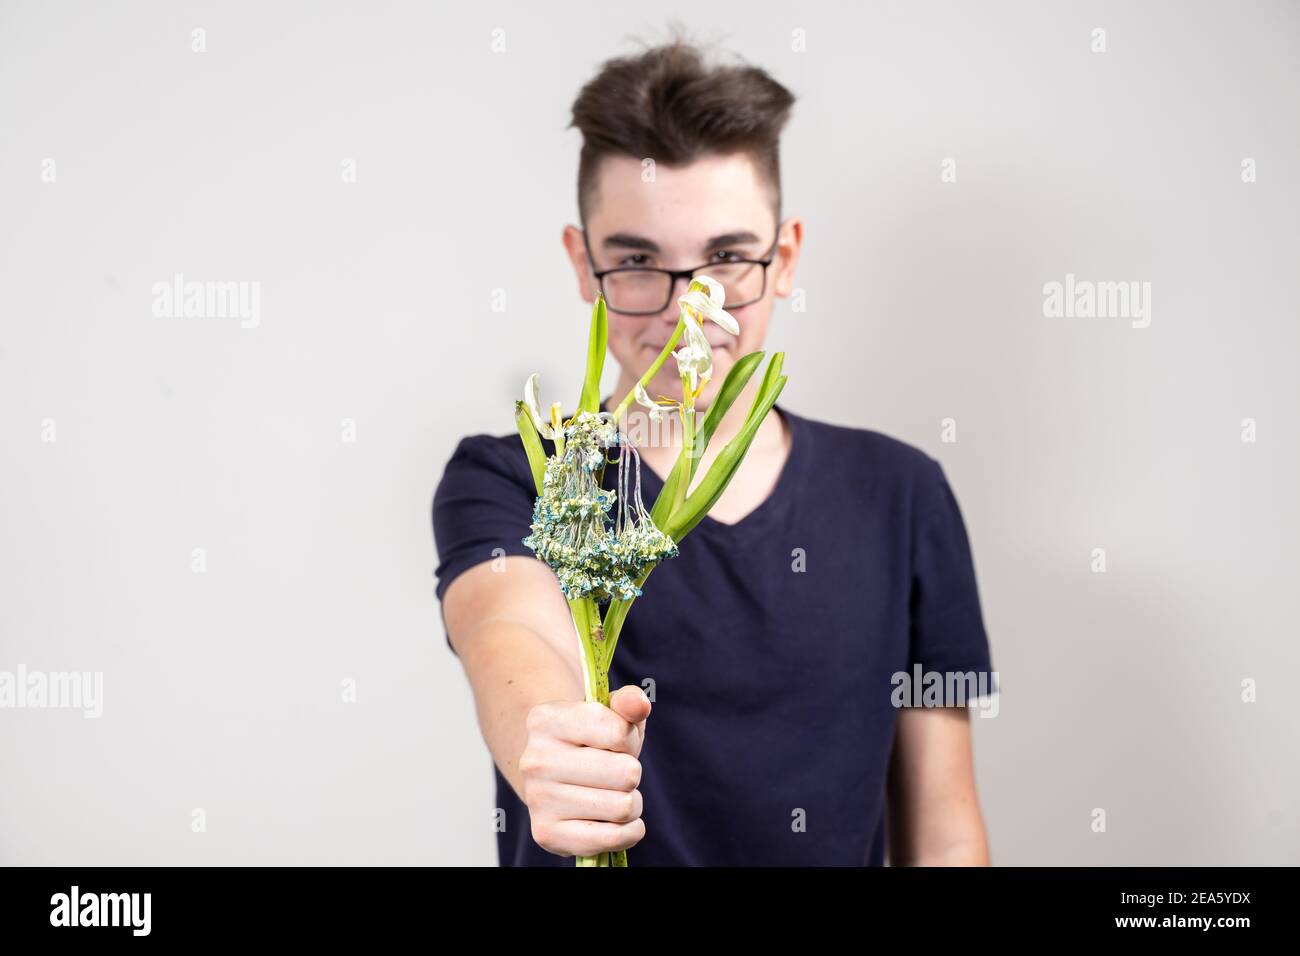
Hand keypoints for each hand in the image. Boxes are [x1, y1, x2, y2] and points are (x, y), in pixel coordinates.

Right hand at [519, 684, 650, 857]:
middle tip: (615, 772)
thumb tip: (638, 705)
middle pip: (626, 773)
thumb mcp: (610, 712)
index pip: (619, 732)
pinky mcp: (546, 834)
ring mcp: (538, 799)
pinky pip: (613, 838)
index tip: (613, 741)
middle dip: (631, 773)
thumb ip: (630, 701)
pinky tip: (616, 819)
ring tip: (612, 794)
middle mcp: (535, 759)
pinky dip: (629, 830)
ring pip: (623, 806)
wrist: (551, 774)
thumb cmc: (591, 740)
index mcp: (546, 719)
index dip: (628, 739)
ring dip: (632, 803)